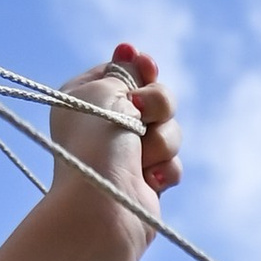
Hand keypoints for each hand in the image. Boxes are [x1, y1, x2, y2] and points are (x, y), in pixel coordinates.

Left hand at [48, 45, 181, 241]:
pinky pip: (173, 162)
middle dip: (157, 107)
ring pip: (171, 130)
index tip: (146, 67)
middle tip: (140, 116)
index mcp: (87, 98)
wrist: (102, 207)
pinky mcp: (148, 179)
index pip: (124, 71)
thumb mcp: (107, 92)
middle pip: (157, 97)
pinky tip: (149, 181)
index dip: (140, 70)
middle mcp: (108, 124)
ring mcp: (129, 153)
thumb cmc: (96, 146)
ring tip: (140, 158)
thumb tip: (130, 53)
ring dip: (161, 141)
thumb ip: (125, 72)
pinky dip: (164, 169)